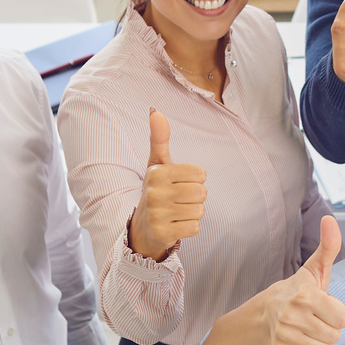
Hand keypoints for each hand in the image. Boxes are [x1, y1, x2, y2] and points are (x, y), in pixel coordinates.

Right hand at [128, 108, 206, 261]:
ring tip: (177, 212)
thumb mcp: (157, 163)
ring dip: (193, 213)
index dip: (196, 179)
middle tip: (179, 199)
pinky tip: (175, 225)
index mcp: (157, 172)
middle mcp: (155, 192)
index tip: (180, 183)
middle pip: (202, 192)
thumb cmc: (157, 190)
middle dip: (196, 197)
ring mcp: (157, 215)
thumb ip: (159, 138)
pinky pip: (194, 228)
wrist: (143, 227)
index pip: (200, 173)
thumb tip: (155, 110)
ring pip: (199, 211)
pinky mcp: (162, 234)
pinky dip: (189, 228)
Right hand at [267, 215, 344, 344]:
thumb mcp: (316, 268)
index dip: (339, 312)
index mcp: (305, 295)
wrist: (267, 310)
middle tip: (318, 318)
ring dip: (322, 342)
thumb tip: (330, 219)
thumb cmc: (301, 289)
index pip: (343, 318)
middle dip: (331, 328)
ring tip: (311, 328)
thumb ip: (328, 246)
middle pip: (335, 336)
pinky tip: (303, 340)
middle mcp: (292, 315)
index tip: (326, 305)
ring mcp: (283, 334)